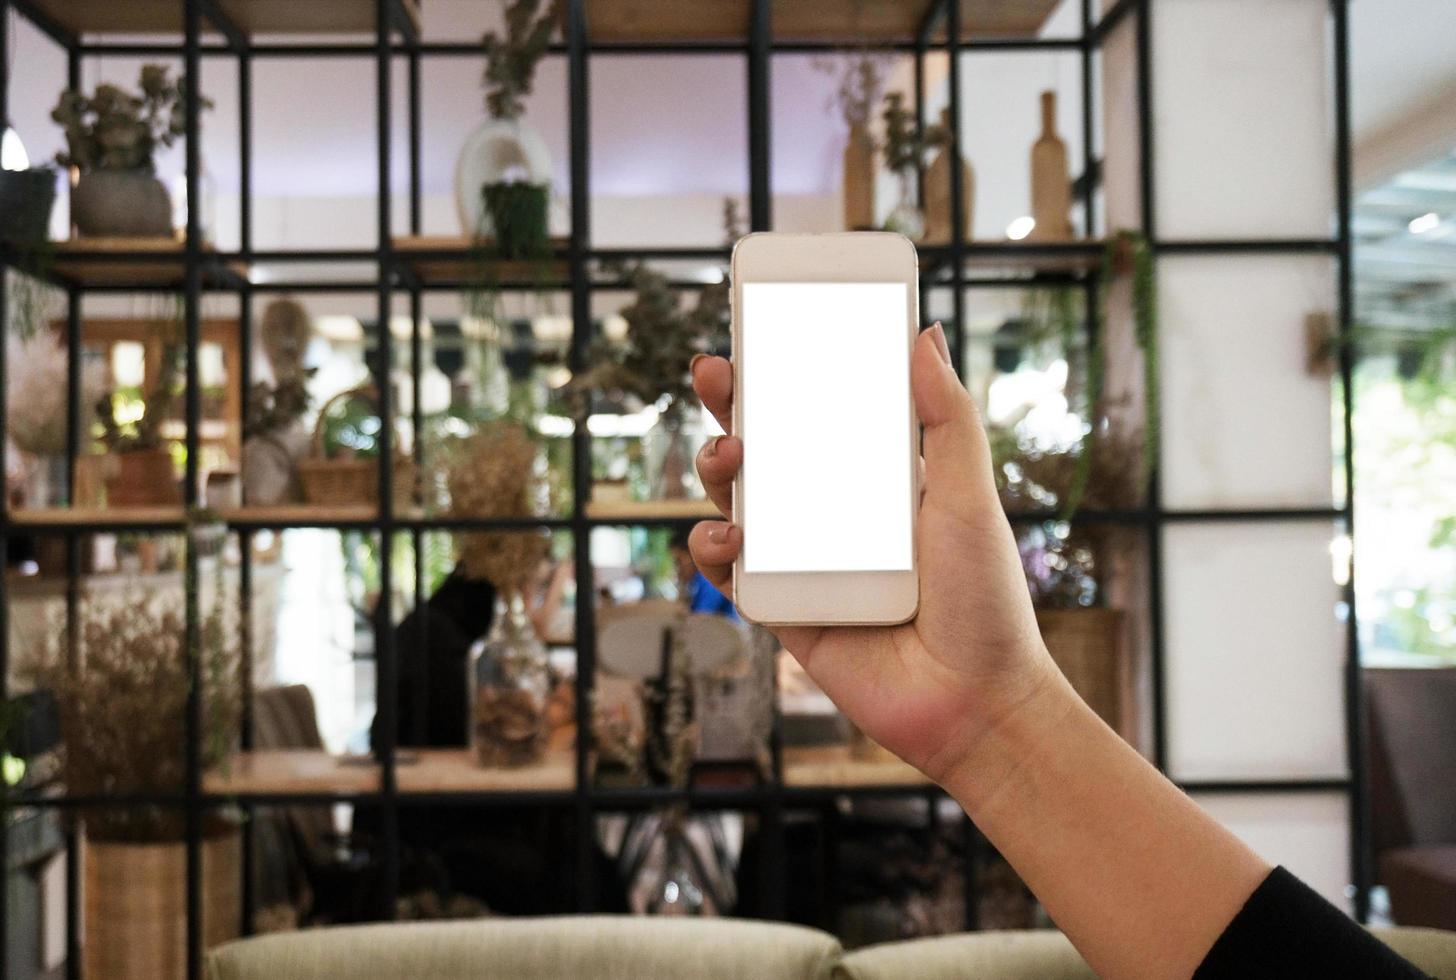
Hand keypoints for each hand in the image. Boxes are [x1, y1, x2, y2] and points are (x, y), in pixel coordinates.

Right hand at [688, 323, 1061, 783]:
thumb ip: (945, 419)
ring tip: (728, 457)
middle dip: (734, 409)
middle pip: (769, 450)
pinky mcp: (783, 613)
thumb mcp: (968, 497)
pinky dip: (717, 549)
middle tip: (714, 374)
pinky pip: (732, 573)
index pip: (823, 415)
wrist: (975, 704)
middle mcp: (837, 518)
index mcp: (880, 482)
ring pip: (739, 504)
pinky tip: (730, 536)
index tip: (760, 334)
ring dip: (718, 471)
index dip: (787, 375)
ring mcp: (805, 564)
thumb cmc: (986, 601)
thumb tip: (925, 333)